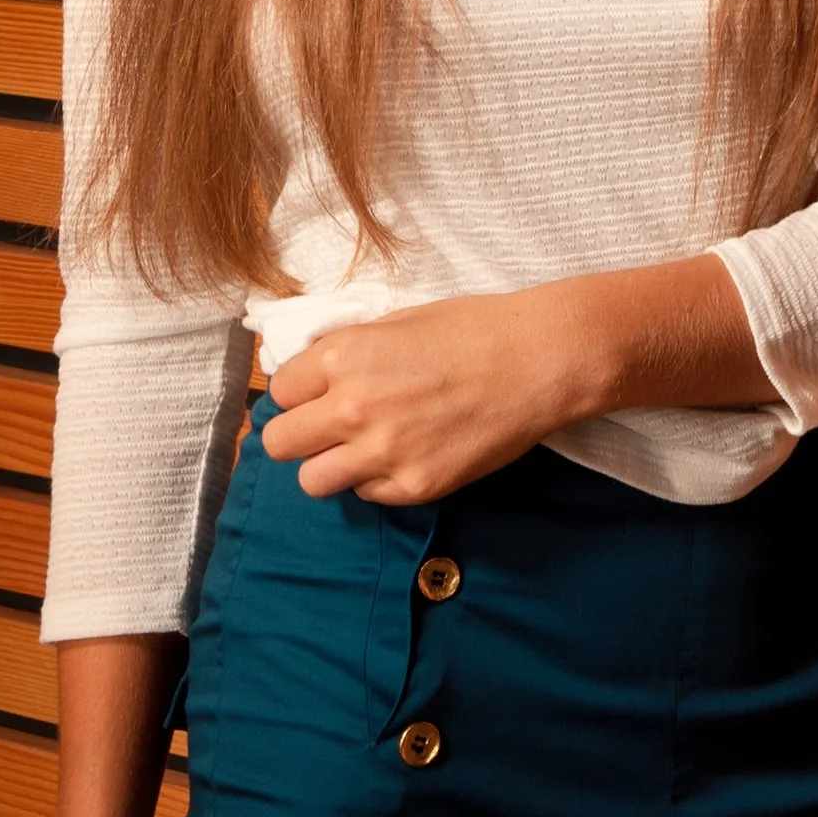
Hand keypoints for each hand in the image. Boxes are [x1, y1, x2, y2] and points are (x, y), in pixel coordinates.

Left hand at [262, 285, 585, 502]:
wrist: (538, 361)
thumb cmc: (473, 329)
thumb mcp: (397, 321)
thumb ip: (347, 350)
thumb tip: (310, 372)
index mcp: (344, 356)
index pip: (279, 390)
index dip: (298, 392)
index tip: (317, 393)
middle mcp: (353, 407)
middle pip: (279, 443)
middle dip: (298, 434)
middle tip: (328, 428)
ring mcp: (383, 452)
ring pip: (311, 481)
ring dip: (329, 466)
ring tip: (360, 450)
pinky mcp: (414, 486)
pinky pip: (367, 495)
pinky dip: (378, 480)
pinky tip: (408, 454)